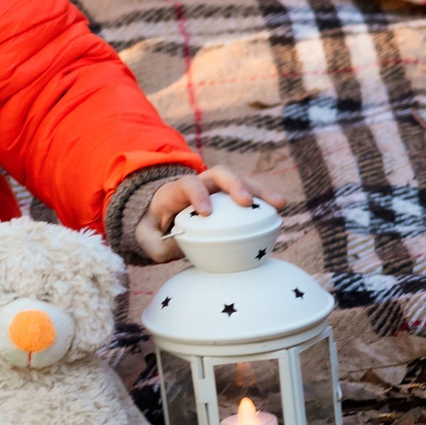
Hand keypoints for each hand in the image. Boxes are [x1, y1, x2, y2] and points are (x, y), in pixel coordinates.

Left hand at [133, 166, 280, 261]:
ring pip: (240, 180)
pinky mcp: (230, 199)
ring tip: (279, 204)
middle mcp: (199, 183)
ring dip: (260, 190)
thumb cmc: (155, 227)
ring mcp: (217, 190)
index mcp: (176, 190)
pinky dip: (264, 201)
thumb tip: (177, 251)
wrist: (161, 218)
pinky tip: (279, 213)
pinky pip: (249, 195)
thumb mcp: (146, 237)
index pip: (188, 183)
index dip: (198, 194)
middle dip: (234, 184)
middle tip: (247, 202)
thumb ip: (156, 245)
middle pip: (219, 173)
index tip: (206, 212)